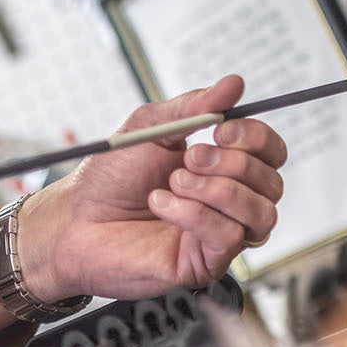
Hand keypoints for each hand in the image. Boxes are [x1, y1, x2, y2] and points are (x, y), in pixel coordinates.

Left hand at [19, 75, 287, 300]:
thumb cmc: (109, 179)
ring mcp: (220, 234)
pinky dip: (194, 214)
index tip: (220, 130)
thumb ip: (193, 106)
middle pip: (272, 182)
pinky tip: (161, 205)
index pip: (271, 152)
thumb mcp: (150, 129)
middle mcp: (228, 201)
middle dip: (231, 164)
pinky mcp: (206, 262)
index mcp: (221, 166)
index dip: (255, 137)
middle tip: (188, 158)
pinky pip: (229, 236)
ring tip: (173, 182)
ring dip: (216, 190)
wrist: (74, 221)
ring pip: (261, 213)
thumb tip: (234, 84)